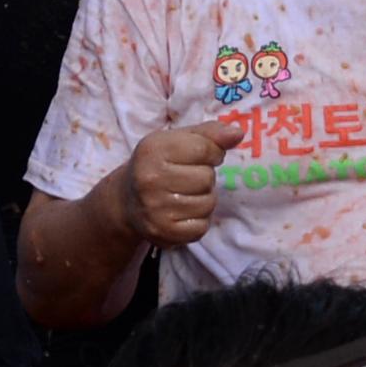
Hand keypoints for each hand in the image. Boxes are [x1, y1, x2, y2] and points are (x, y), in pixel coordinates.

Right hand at [120, 119, 244, 246]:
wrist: (127, 200)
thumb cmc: (160, 164)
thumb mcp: (179, 140)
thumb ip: (210, 133)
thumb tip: (237, 134)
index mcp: (153, 150)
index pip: (205, 149)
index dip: (213, 153)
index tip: (204, 156)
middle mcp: (150, 179)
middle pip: (206, 178)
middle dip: (204, 177)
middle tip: (188, 178)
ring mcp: (155, 209)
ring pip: (207, 203)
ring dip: (204, 199)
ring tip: (186, 195)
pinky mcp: (163, 232)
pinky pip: (201, 227)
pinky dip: (198, 220)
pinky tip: (183, 212)